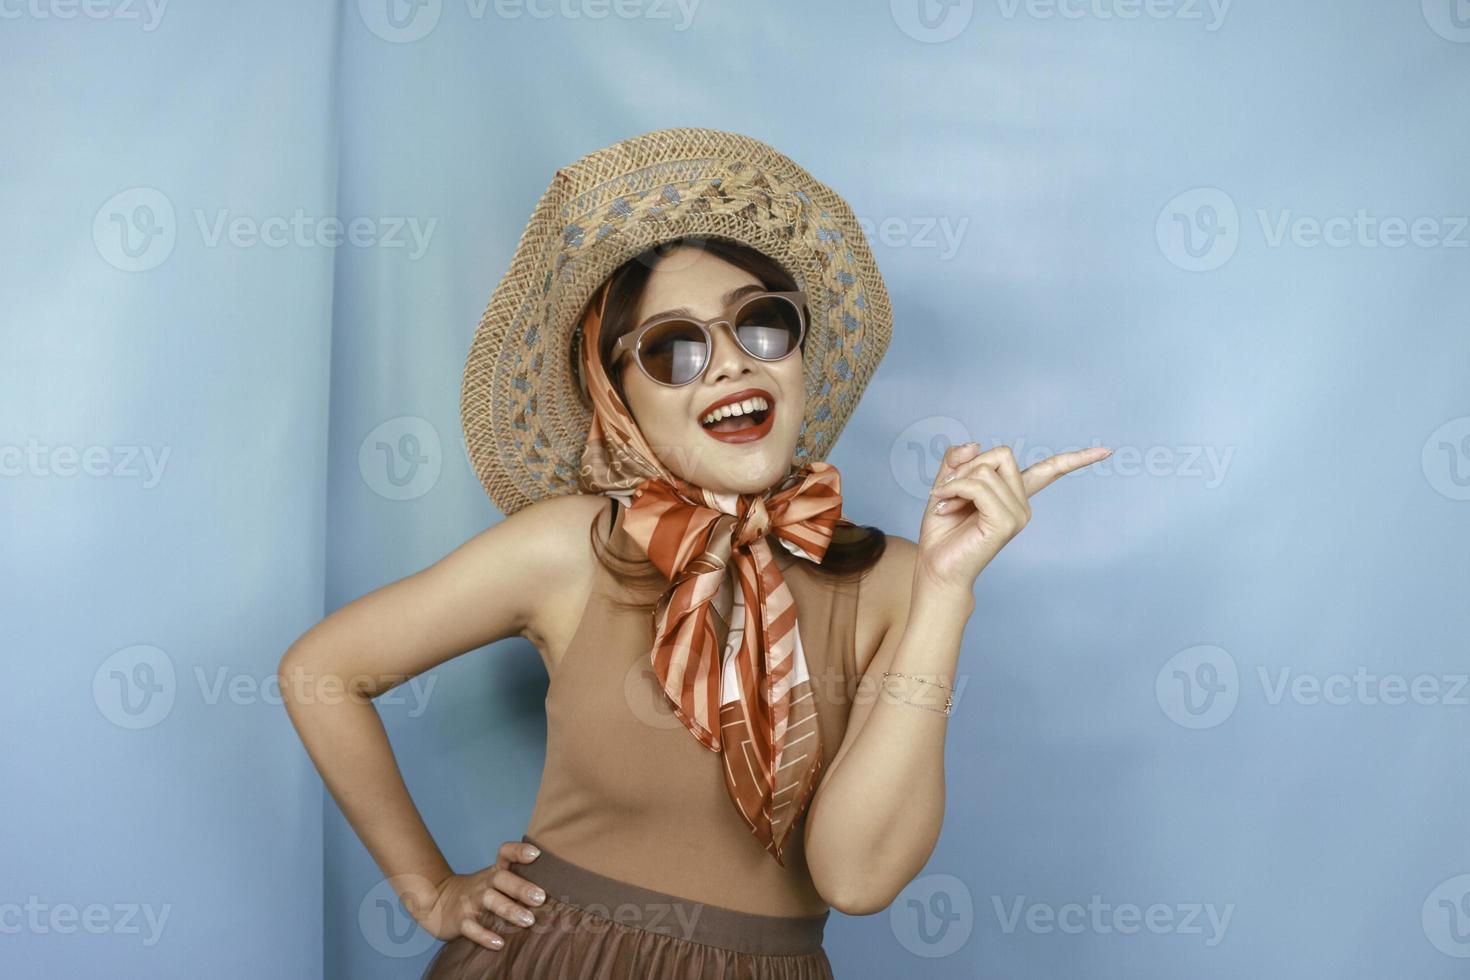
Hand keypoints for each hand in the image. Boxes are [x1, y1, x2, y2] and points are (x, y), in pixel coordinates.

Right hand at [411, 839, 545, 949]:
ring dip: (509, 910)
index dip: (519, 851)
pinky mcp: (460, 921)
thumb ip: (519, 882)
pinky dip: (485, 936)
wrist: (439, 901)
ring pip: (489, 901)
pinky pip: (471, 928)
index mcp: (494, 872)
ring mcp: (471, 902)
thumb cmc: (480, 892)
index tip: (536, 854)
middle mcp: (484, 883)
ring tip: (528, 920)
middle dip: (521, 887)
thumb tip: (558, 893)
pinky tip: (499, 943)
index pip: (505, 853)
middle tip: (541, 897)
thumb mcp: (496, 881)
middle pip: (502, 879)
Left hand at [915, 441, 1111, 596]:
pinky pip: (979, 486)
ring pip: (986, 469)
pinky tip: (943, 505)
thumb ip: (958, 461)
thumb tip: (975, 444)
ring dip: (955, 481)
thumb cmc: (941, 531)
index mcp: (1013, 495)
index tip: (1108, 452)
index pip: (1051, 471)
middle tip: (947, 491)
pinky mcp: (1006, 523)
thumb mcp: (946, 485)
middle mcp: (1021, 504)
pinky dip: (955, 488)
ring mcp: (1018, 515)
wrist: (934, 566)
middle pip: (1002, 454)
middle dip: (967, 466)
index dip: (1077, 459)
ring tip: (945, 503)